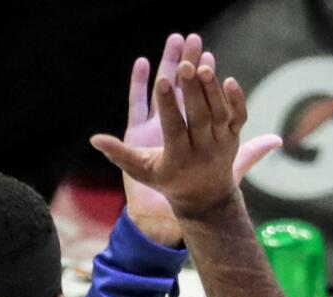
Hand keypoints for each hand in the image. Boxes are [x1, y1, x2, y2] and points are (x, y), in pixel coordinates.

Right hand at [119, 34, 280, 244]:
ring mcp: (220, 144)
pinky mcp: (233, 137)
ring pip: (219, 114)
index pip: (173, 127)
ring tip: (205, 61)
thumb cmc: (167, 182)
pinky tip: (229, 79)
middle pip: (199, 117)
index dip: (168, 104)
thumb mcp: (142, 173)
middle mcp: (202, 151)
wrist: (205, 200)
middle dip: (193, 90)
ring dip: (213, 89)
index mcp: (178, 158)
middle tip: (186, 64)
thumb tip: (94, 139)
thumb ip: (120, 155)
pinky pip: (239, 118)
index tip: (162, 80)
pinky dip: (237, 100)